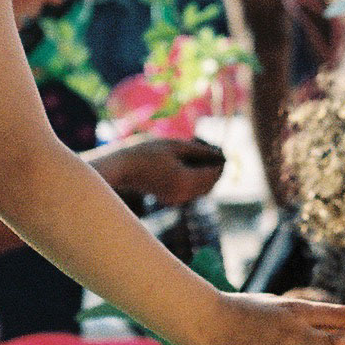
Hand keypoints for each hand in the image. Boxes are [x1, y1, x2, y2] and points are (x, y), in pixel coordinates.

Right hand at [92, 135, 224, 209]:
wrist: (120, 168)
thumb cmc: (145, 152)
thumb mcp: (174, 146)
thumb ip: (198, 150)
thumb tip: (216, 153)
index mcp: (185, 181)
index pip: (213, 175)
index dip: (221, 163)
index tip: (224, 152)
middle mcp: (183, 194)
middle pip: (210, 185)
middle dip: (216, 172)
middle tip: (217, 156)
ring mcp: (176, 199)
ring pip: (201, 190)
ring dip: (206, 176)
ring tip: (205, 158)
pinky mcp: (170, 199)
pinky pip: (191, 191)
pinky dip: (196, 180)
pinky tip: (192, 165)